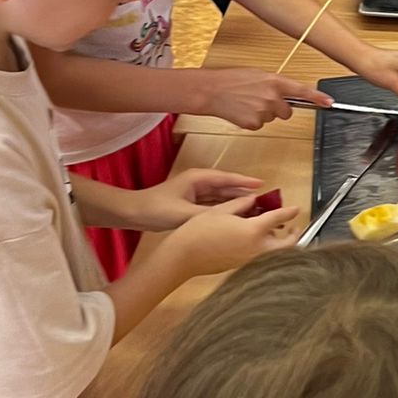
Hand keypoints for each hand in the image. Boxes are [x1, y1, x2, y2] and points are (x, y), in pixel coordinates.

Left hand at [127, 168, 264, 231]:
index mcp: (198, 178)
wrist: (134, 213)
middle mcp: (199, 183)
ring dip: (235, 201)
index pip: (227, 179)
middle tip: (264, 200)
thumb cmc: (157, 209)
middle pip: (226, 187)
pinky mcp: (191, 203)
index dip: (245, 182)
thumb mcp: (185, 214)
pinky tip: (235, 216)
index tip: (263, 185)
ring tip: (254, 209)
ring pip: (220, 197)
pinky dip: (224, 209)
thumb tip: (231, 218)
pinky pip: (213, 205)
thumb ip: (209, 215)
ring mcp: (194, 193)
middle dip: (244, 193)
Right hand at [166, 195, 303, 279]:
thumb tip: (254, 200)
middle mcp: (256, 248)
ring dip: (281, 244)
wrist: (183, 257)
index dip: (289, 212)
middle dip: (293, 235)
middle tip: (292, 226)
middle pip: (287, 245)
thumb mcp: (221, 210)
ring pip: (276, 254)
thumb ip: (241, 204)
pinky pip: (262, 259)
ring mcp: (250, 261)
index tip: (296, 208)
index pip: (279, 219)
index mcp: (253, 230)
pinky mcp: (242, 268)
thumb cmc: (199, 230)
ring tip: (276, 232)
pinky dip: (267, 250)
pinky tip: (258, 241)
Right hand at [198, 71, 331, 129]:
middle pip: (287, 112)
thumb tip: (283, 92)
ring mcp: (263, 112)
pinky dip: (252, 120)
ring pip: (272, 118)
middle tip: (262, 101)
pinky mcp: (254, 124)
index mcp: (274, 82)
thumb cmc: (231, 80)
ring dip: (263, 113)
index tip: (329, 103)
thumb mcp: (257, 75)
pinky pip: (260, 125)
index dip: (318, 98)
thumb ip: (274, 84)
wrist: (211, 91)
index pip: (302, 91)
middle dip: (279, 108)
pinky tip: (242, 111)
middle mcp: (272, 97)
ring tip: (247, 103)